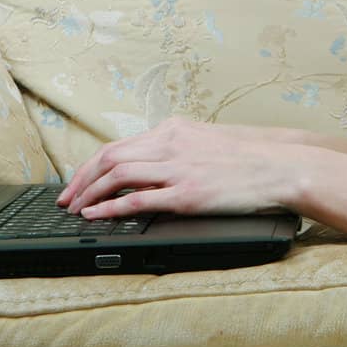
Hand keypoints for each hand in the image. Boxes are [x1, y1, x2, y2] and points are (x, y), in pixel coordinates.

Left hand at [56, 115, 307, 219]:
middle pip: (109, 156)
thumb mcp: (206, 143)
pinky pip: (137, 200)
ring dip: (89, 193)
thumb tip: (151, 168)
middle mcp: (170, 143)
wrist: (280, 166)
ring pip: (117, 175)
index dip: (91, 164)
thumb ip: (177, 150)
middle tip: (66, 198)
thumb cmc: (249, 159)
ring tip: (75, 210)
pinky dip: (110, 208)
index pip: (119, 144)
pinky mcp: (186, 193)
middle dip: (80, 179)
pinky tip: (96, 216)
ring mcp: (178, 168)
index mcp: (174, 130)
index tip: (77, 181)